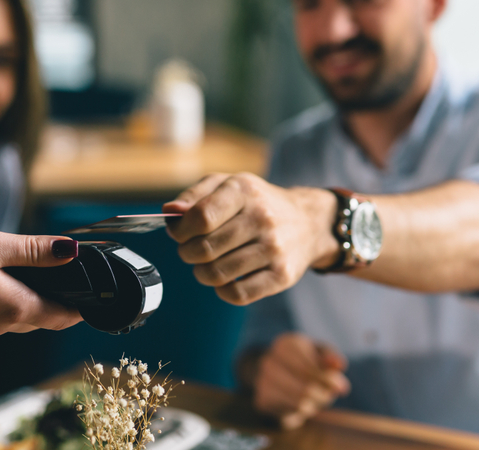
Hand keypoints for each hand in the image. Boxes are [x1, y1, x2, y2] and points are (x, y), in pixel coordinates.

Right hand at [0, 229, 82, 335]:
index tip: (94, 288)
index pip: (64, 315)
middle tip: (71, 274)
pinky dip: (9, 301)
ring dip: (34, 300)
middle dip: (61, 301)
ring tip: (40, 274)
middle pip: (44, 318)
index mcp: (15, 308)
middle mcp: (1, 325)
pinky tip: (0, 280)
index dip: (82, 304)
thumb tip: (71, 251)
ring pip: (20, 318)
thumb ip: (33, 251)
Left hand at [163, 173, 337, 304]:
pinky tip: (226, 278)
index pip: (200, 217)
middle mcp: (262, 218)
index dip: (180, 231)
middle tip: (192, 250)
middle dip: (187, 253)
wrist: (307, 221)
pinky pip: (238, 294)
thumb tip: (170, 211)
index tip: (179, 233)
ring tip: (207, 264)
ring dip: (202, 273)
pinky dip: (223, 290)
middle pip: (204, 249)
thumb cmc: (257, 203)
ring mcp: (274, 248)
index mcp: (244, 191)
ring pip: (217, 274)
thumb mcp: (227, 184)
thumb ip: (194, 195)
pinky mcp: (282, 275)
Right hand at [253, 333, 349, 428]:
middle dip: (323, 395)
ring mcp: (262, 381)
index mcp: (285, 344)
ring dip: (315, 404)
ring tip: (317, 399)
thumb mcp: (318, 352)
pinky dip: (303, 410)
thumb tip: (340, 365)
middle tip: (329, 396)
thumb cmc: (303, 360)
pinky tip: (302, 403)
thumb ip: (330, 356)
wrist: (273, 372)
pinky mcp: (262, 399)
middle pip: (306, 387)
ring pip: (300, 402)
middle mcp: (269, 361)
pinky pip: (291, 411)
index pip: (308, 368)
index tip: (342, 388)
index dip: (327, 380)